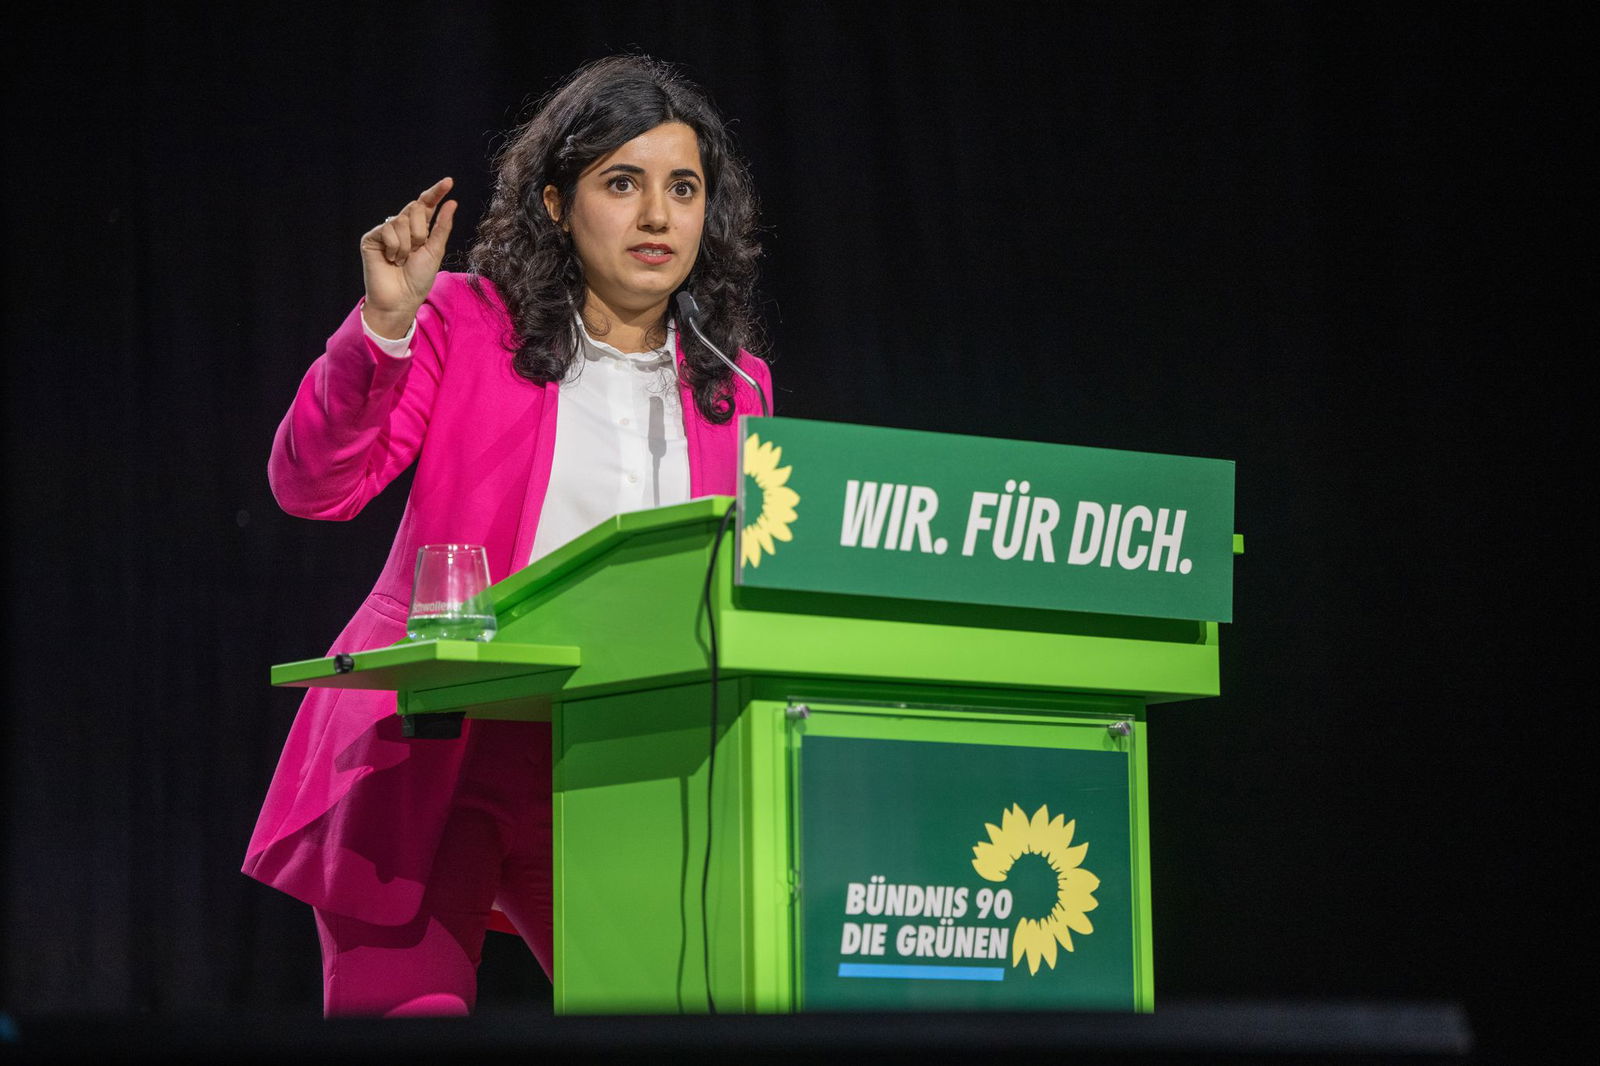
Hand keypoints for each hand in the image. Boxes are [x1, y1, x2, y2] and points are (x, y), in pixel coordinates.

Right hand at [359, 177, 457, 337]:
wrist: (401, 299)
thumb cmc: (418, 279)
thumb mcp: (435, 251)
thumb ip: (442, 226)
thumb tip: (452, 202)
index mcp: (419, 229)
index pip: (427, 204)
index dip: (436, 192)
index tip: (449, 181)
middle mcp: (402, 226)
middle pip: (415, 208)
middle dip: (420, 231)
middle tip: (415, 251)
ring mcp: (386, 231)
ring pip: (401, 220)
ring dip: (406, 244)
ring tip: (402, 260)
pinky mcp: (372, 238)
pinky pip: (386, 229)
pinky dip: (393, 247)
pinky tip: (390, 260)